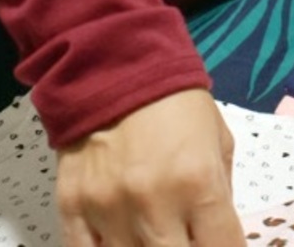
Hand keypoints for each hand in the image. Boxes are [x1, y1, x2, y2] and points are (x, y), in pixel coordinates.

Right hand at [57, 88, 243, 246]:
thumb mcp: (219, 142)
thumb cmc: (175, 101)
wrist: (113, 65)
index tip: (219, 245)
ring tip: (154, 237)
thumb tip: (217, 236)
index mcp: (198, 183)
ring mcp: (109, 210)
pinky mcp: (72, 207)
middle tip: (184, 238)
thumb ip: (221, 194)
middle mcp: (154, 204)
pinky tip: (119, 243)